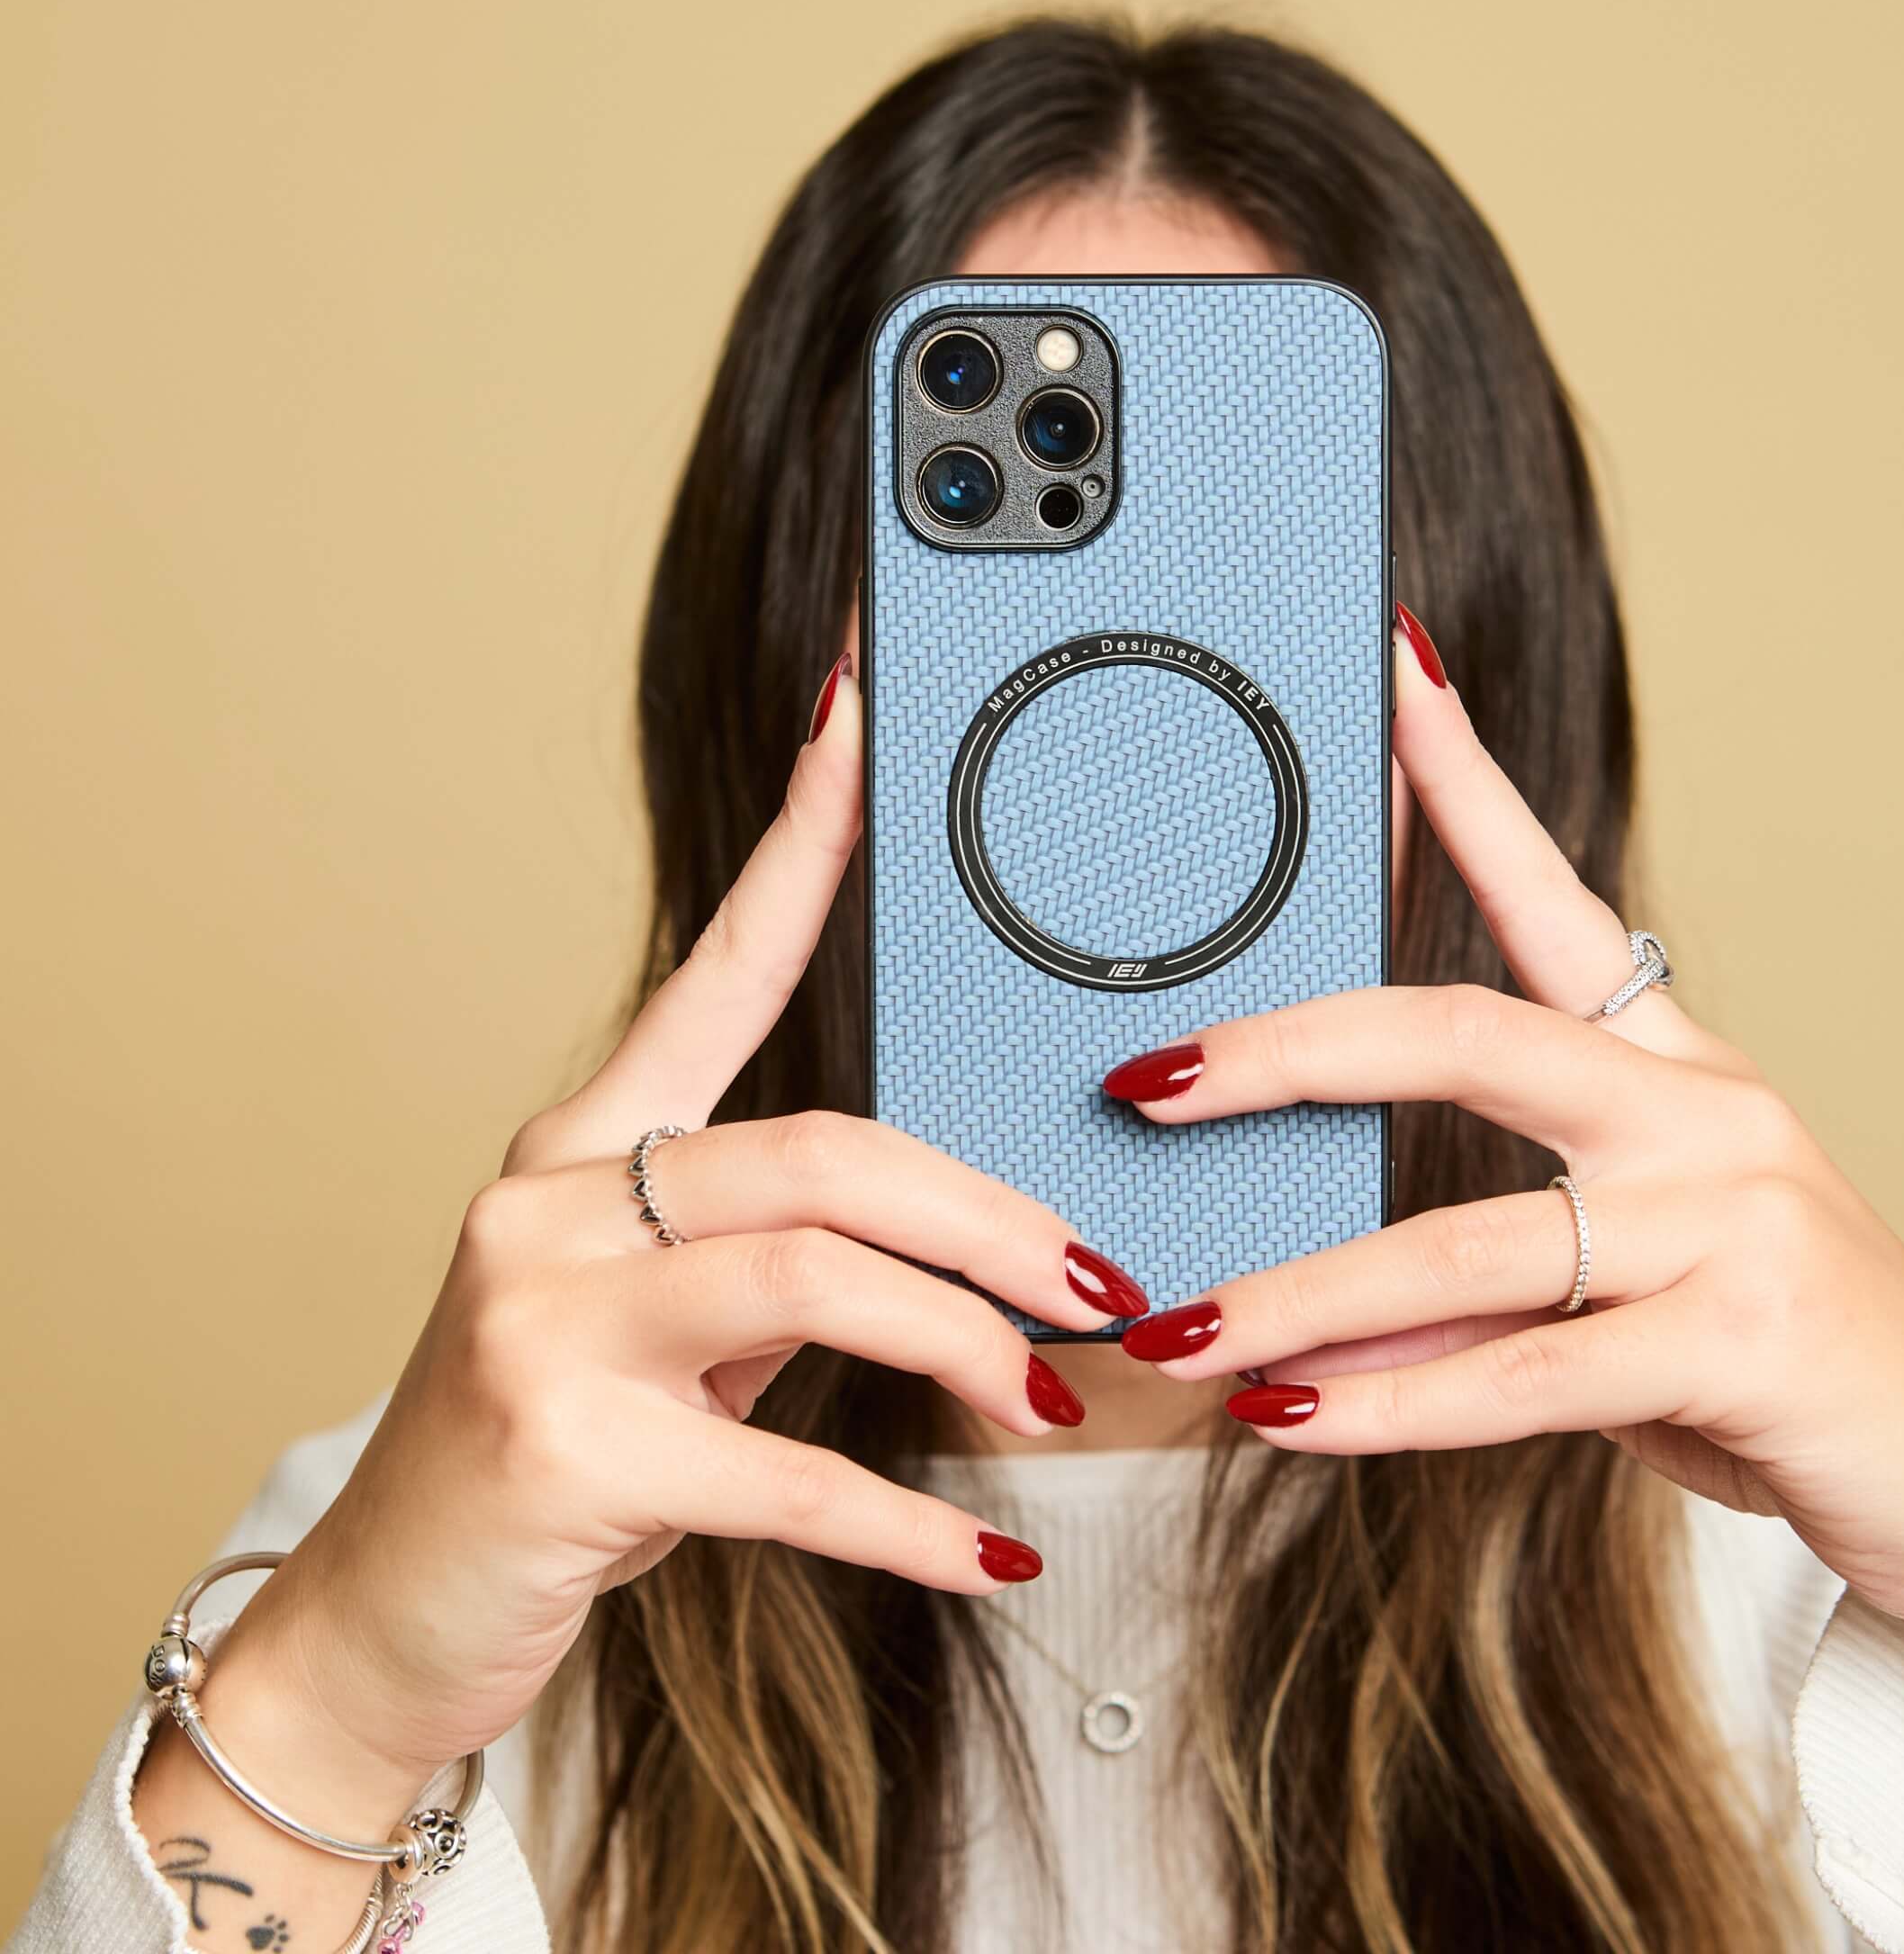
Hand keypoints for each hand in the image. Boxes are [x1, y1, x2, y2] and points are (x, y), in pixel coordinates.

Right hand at [210, 655, 1142, 1815]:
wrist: (385, 1610)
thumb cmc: (551, 1446)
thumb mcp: (657, 1322)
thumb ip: (776, 1249)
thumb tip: (957, 1247)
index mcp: (587, 1143)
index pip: (719, 965)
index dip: (801, 843)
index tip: (863, 719)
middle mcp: (554, 1198)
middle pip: (826, 1147)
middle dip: (988, 1217)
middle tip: (1094, 1282)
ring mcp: (546, 1318)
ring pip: (819, 1272)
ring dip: (968, 1339)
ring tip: (1048, 1397)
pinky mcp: (565, 1452)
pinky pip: (787, 1470)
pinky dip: (912, 1522)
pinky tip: (991, 1553)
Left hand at [1108, 609, 1903, 1661]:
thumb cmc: (1789, 1359)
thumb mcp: (1646, 1277)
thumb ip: (1496, 1270)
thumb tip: (1316, 1314)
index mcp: (1676, 1068)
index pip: (1549, 895)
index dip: (1460, 781)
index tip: (1387, 668)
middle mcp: (1704, 1111)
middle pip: (1463, 1034)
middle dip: (1290, 1054)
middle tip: (1153, 1077)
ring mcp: (1733, 1219)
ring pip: (1465, 1240)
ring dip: (1301, 1294)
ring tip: (1181, 1333)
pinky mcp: (1746, 1344)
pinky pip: (1522, 1373)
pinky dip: (1389, 1407)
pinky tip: (1291, 1416)